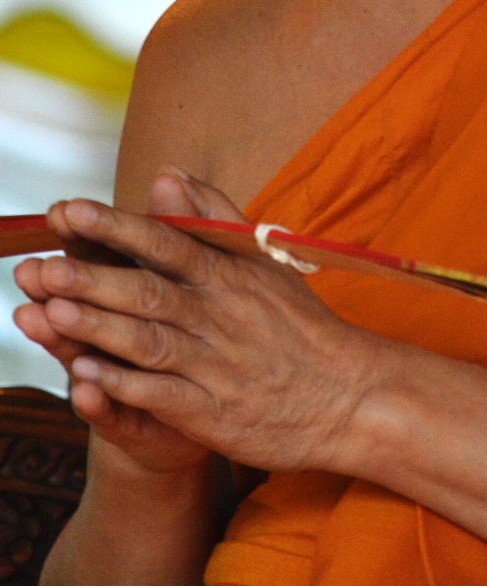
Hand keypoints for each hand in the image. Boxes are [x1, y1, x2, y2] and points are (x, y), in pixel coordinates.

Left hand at [15, 171, 381, 475]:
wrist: (349, 395)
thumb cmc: (298, 325)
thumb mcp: (264, 259)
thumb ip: (212, 215)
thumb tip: (168, 171)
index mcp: (230, 274)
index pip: (165, 242)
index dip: (115, 227)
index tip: (68, 211)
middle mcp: (220, 315)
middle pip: (147, 291)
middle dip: (90, 277)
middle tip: (37, 265)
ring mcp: (216, 365)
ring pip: (148, 341)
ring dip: (96, 327)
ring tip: (47, 312)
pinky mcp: (214, 413)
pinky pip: (162, 397)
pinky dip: (124, 386)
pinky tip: (84, 376)